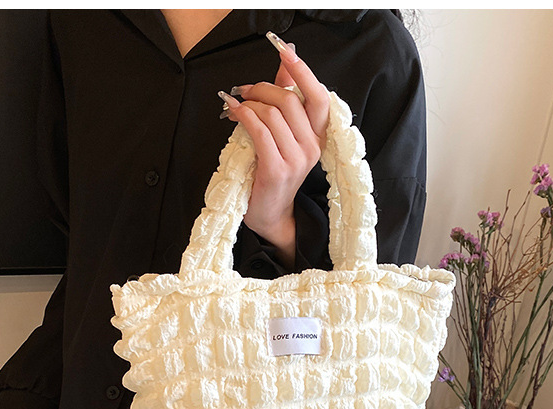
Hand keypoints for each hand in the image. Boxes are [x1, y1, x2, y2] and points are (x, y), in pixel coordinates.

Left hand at [219, 32, 329, 266]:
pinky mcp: (276, 169)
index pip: (318, 97)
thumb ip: (287, 101)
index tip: (285, 52)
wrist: (269, 213)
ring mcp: (296, 160)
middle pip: (290, 100)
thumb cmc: (273, 173)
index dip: (302, 72)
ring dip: (248, 103)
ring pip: (272, 113)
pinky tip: (233, 113)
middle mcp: (312, 148)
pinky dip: (243, 116)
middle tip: (245, 92)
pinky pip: (259, 130)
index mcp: (318, 138)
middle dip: (263, 88)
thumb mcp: (284, 136)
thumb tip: (286, 63)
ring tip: (236, 106)